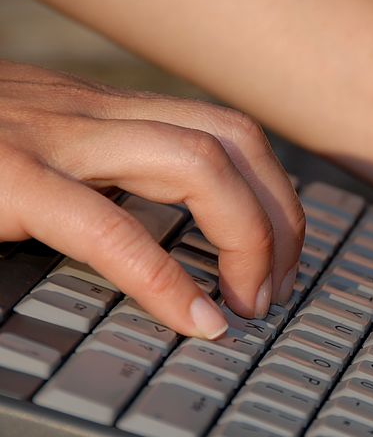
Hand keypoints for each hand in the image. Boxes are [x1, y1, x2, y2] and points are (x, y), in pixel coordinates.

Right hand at [0, 60, 303, 336]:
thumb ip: (100, 183)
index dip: (274, 195)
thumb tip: (167, 241)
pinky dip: (167, 282)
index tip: (279, 260)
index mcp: (102, 112)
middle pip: (235, 140)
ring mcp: (50, 138)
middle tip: (276, 290)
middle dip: (281, 220)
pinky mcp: (7, 178)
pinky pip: (112, 227)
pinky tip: (196, 323)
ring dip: (248, 239)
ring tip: (248, 306)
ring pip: (197, 164)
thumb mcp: (39, 157)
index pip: (226, 130)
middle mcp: (90, 113)